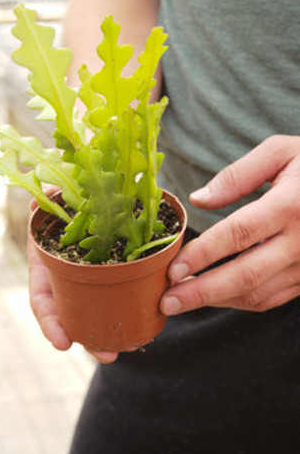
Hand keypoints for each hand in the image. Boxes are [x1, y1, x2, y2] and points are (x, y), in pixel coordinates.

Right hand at [28, 192, 119, 363]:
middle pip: (71, 314)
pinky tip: (144, 323)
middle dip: (87, 338)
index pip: (42, 297)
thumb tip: (46, 195)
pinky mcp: (115, 269)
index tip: (62, 343)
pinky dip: (128, 309)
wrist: (89, 184)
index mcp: (46, 259)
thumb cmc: (68, 189)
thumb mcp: (57, 190)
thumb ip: (50, 194)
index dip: (50, 322)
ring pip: (95, 310)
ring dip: (108, 332)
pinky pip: (119, 292)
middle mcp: (65, 273)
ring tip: (125, 349)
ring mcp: (89, 275)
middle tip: (108, 354)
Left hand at [161, 135, 299, 314]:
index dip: (202, 254)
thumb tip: (198, 199)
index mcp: (290, 205)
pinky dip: (239, 301)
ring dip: (217, 301)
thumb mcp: (281, 151)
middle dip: (202, 292)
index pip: (238, 234)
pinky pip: (272, 297)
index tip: (172, 268)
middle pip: (245, 275)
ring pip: (257, 293)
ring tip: (180, 300)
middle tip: (167, 302)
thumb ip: (238, 174)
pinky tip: (213, 296)